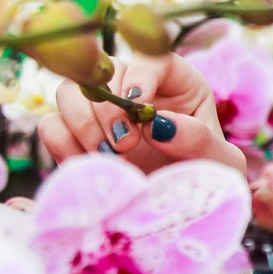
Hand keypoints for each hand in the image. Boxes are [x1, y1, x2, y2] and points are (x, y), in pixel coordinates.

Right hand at [39, 51, 246, 175]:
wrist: (180, 216)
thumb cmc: (207, 181)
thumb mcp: (220, 163)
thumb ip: (199, 140)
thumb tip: (157, 123)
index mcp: (175, 83)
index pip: (150, 56)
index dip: (141, 75)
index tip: (139, 104)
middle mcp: (132, 89)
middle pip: (102, 70)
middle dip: (109, 108)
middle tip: (126, 146)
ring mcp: (99, 113)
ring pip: (69, 91)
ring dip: (83, 123)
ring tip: (108, 158)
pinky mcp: (74, 139)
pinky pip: (52, 126)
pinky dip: (64, 144)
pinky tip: (90, 166)